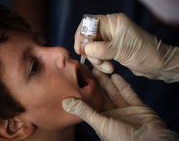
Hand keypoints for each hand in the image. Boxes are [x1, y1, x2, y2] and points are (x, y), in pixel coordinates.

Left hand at [62, 70, 178, 140]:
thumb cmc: (123, 138)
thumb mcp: (100, 123)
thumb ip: (85, 111)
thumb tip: (65, 103)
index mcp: (103, 119)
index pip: (92, 102)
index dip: (86, 90)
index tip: (79, 79)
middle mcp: (114, 114)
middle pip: (103, 95)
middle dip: (96, 83)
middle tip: (88, 70)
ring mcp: (126, 110)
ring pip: (115, 93)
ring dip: (107, 81)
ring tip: (99, 70)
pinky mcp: (138, 107)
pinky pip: (129, 94)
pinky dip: (123, 85)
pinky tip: (116, 76)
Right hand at [74, 13, 178, 82]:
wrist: (158, 64)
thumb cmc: (144, 52)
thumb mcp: (121, 50)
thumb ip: (100, 49)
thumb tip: (84, 49)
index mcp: (113, 22)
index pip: (88, 23)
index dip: (82, 35)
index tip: (81, 49)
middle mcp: (110, 29)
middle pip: (89, 38)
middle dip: (91, 52)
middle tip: (98, 62)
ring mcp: (110, 40)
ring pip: (92, 49)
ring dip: (97, 60)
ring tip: (107, 67)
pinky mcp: (111, 50)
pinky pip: (98, 55)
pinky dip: (100, 63)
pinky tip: (109, 68)